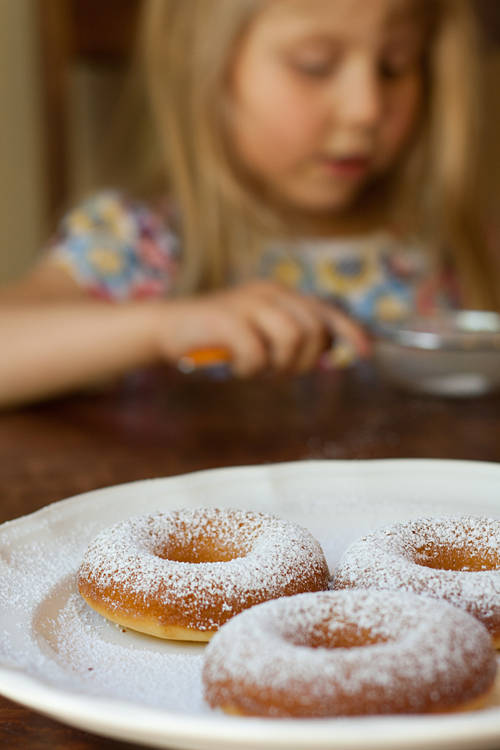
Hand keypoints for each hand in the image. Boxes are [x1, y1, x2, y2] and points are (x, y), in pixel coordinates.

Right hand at [155, 280, 369, 375]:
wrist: (168, 327)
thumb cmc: (218, 335)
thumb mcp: (260, 330)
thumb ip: (292, 334)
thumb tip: (330, 349)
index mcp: (279, 294)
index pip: (326, 311)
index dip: (351, 332)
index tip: (366, 352)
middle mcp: (268, 293)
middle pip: (314, 329)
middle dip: (306, 360)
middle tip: (280, 372)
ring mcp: (247, 303)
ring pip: (292, 339)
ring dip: (280, 365)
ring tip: (260, 370)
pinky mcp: (226, 319)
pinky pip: (257, 353)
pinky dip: (250, 369)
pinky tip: (237, 367)